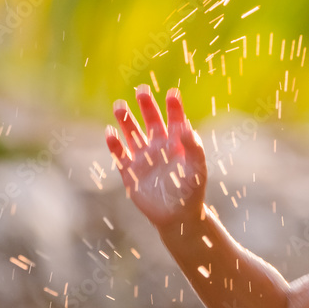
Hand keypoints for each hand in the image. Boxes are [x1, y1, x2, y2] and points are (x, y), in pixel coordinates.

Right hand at [105, 85, 207, 227]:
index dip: (173, 106)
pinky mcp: (130, 171)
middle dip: (146, 105)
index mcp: (177, 144)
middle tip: (142, 90)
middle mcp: (159, 147)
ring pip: (132, 133)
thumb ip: (194, 147)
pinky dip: (114, 144)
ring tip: (120, 105)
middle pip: (150, 121)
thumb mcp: (197, 169)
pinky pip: (119, 154)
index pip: (175, 120)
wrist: (177, 217)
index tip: (172, 93)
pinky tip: (110, 132)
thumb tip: (186, 127)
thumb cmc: (191, 192)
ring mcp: (143, 158)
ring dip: (126, 120)